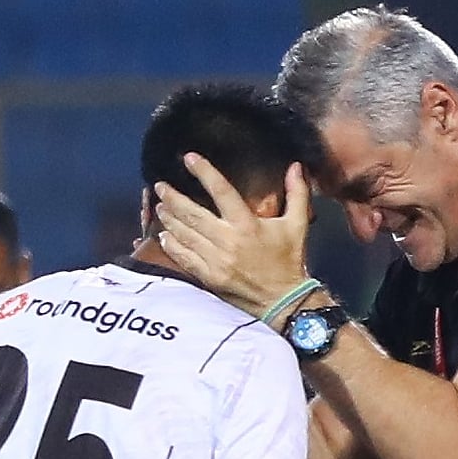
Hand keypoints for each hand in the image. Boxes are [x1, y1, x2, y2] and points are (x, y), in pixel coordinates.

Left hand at [154, 153, 311, 316]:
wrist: (283, 300)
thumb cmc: (289, 260)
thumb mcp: (297, 225)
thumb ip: (297, 194)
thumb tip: (295, 165)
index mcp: (247, 225)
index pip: (222, 192)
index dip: (204, 173)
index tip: (189, 158)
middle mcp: (229, 241)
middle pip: (193, 214)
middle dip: (173, 198)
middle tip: (160, 186)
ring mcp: (216, 261)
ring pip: (185, 235)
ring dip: (169, 219)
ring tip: (160, 206)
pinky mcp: (209, 277)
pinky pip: (184, 258)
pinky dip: (172, 246)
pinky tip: (164, 236)